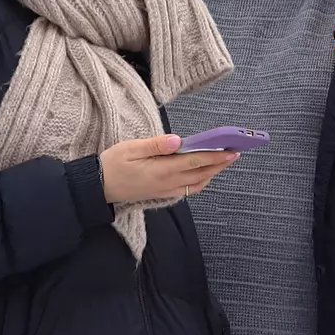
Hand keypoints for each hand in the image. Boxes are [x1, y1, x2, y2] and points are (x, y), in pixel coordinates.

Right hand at [99, 134, 235, 204]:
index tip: (231, 150)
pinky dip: (201, 180)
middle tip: (236, 152)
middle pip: (202, 173)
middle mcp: (168, 184)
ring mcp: (167, 191)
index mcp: (162, 170)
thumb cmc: (112, 164)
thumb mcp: (131, 148)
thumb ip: (156, 145)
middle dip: (220, 163)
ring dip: (213, 172)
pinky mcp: (164, 194)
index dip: (216, 155)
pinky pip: (189, 188)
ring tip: (224, 160)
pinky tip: (205, 171)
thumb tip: (179, 140)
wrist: (98, 188)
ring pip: (198, 183)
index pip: (196, 161)